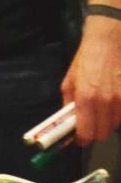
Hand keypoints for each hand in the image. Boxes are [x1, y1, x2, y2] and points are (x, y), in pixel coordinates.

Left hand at [62, 15, 120, 143]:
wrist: (108, 43)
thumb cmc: (86, 60)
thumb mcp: (69, 80)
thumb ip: (68, 103)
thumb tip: (67, 121)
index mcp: (85, 98)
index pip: (86, 132)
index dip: (81, 139)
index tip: (78, 139)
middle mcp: (105, 102)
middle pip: (102, 134)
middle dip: (93, 133)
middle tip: (89, 124)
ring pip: (114, 126)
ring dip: (106, 124)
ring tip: (100, 111)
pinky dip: (117, 115)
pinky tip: (111, 106)